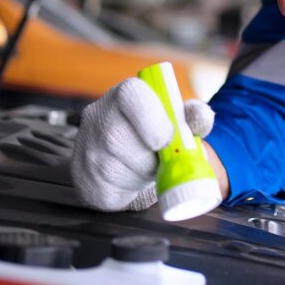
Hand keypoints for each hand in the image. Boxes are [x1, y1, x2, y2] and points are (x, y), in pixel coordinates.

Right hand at [71, 77, 214, 210]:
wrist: (129, 158)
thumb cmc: (156, 134)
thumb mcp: (177, 119)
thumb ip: (192, 116)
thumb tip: (201, 119)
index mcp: (123, 93)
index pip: (130, 93)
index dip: (152, 119)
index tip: (167, 139)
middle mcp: (97, 115)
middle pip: (117, 136)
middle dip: (148, 156)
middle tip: (161, 160)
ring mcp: (85, 147)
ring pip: (114, 167)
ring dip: (141, 175)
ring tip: (147, 168)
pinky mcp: (82, 178)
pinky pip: (108, 191)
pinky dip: (129, 191)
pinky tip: (132, 180)